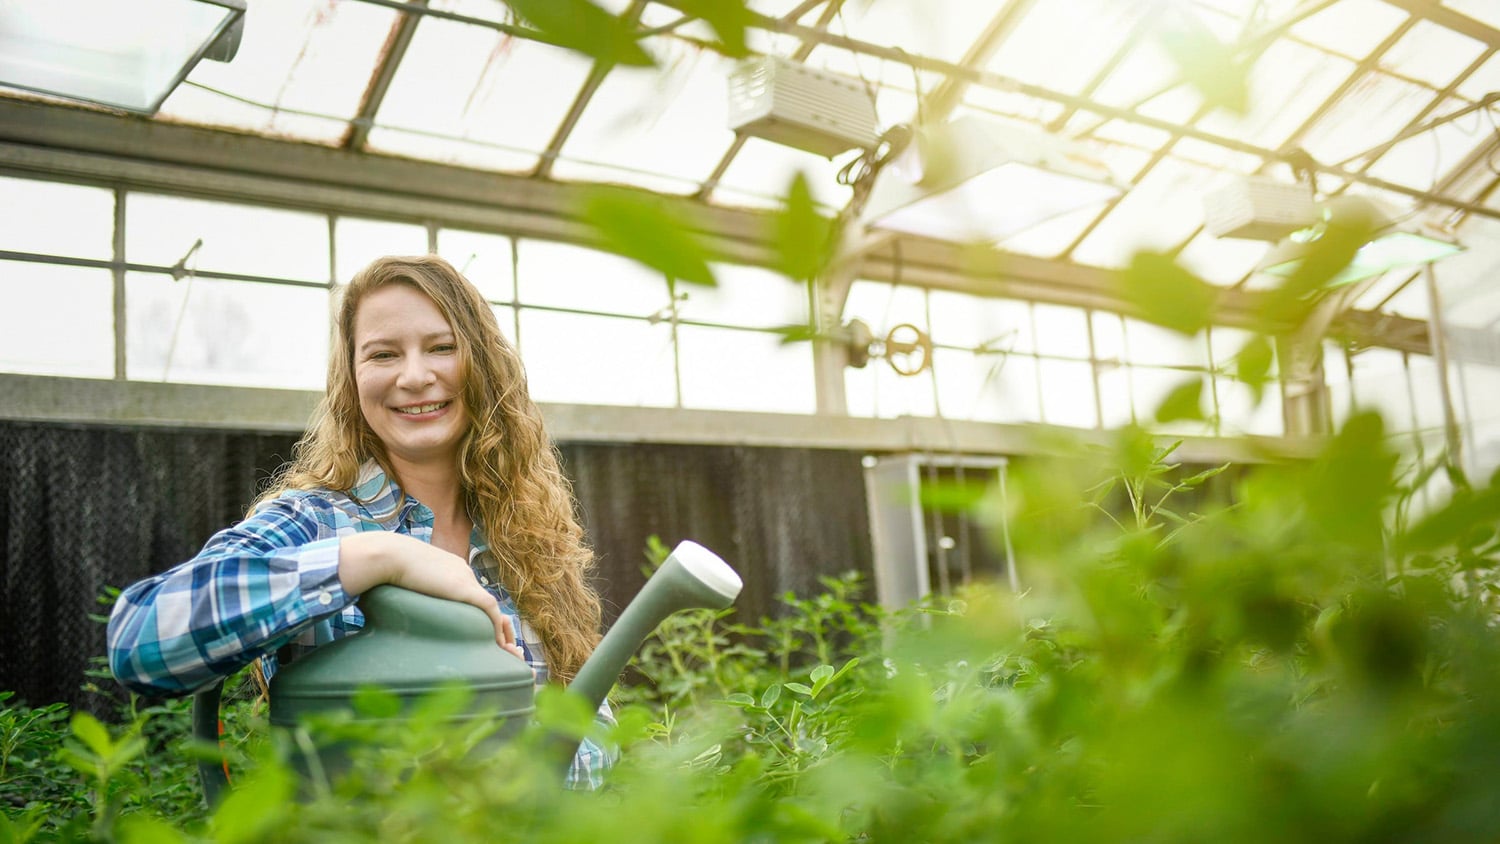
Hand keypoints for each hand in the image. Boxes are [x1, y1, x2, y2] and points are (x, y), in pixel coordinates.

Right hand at [338, 532, 523, 658]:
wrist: (388, 555)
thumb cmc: (384, 566)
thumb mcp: (399, 578)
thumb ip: (404, 590)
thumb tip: (388, 608)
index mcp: (449, 568)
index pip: (470, 593)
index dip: (477, 614)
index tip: (479, 631)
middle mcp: (462, 572)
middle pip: (484, 601)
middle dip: (496, 625)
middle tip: (502, 645)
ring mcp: (465, 579)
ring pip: (490, 608)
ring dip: (500, 631)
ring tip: (503, 650)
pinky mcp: (465, 589)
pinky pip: (489, 610)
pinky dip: (495, 627)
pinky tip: (497, 644)